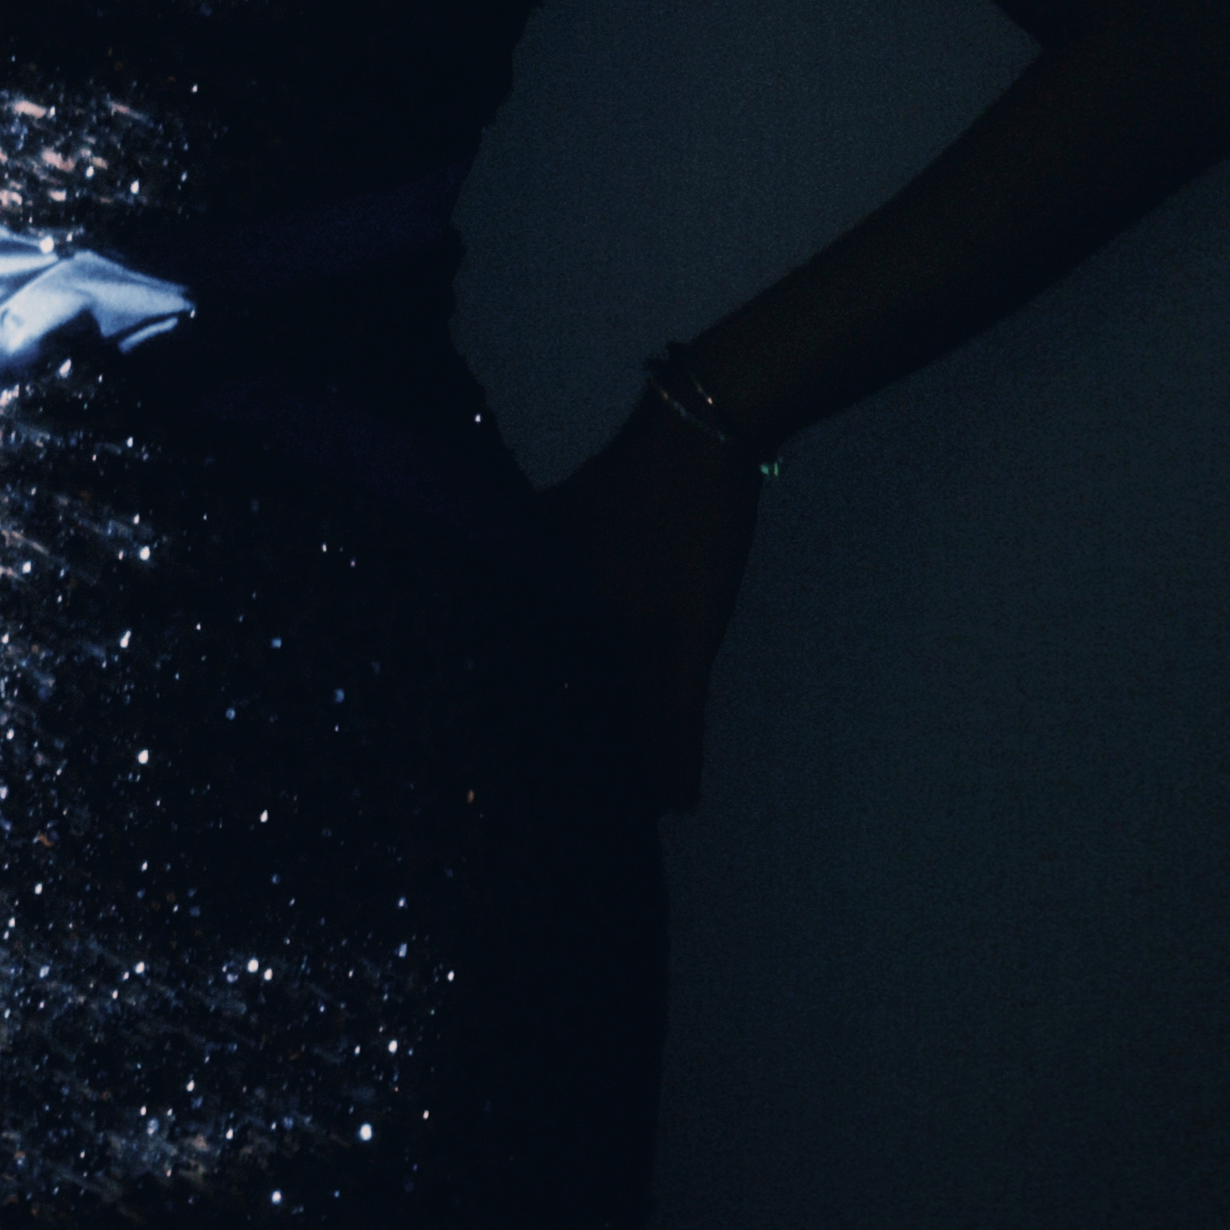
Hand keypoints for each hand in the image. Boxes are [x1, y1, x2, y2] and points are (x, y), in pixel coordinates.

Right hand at [546, 389, 764, 813]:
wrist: (708, 422)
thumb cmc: (687, 526)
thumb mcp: (685, 637)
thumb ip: (673, 723)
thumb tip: (674, 804)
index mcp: (531, 598)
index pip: (525, 695)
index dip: (543, 752)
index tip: (556, 807)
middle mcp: (522, 572)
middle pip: (532, 668)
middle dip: (555, 725)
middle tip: (575, 788)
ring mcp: (542, 544)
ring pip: (549, 633)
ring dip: (570, 681)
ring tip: (594, 739)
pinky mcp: (567, 526)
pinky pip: (563, 601)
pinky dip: (582, 638)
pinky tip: (606, 664)